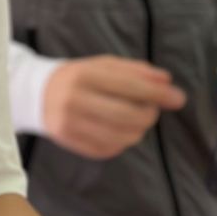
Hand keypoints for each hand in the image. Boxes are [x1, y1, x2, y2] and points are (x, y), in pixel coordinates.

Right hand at [43, 56, 186, 159]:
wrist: (38, 94)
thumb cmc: (79, 77)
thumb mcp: (104, 65)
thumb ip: (136, 71)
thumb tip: (167, 82)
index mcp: (84, 75)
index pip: (130, 87)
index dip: (158, 94)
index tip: (178, 98)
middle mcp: (75, 100)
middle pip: (127, 116)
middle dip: (149, 115)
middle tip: (151, 110)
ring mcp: (70, 123)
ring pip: (120, 137)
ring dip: (138, 130)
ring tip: (135, 120)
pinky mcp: (69, 141)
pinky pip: (108, 150)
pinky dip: (121, 142)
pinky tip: (118, 131)